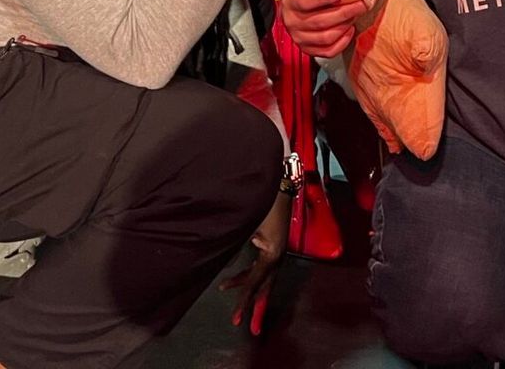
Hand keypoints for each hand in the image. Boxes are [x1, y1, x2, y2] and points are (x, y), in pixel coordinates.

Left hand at [224, 187, 290, 333]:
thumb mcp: (246, 223)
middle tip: (240, 323)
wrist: (278, 180)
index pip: (256, 281)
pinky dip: (248, 277)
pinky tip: (236, 281)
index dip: (244, 299)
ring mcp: (275, 249)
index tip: (236, 316)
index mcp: (272, 252)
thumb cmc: (262, 199)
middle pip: (263, 285)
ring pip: (262, 277)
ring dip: (248, 291)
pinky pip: (260, 267)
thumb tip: (226, 265)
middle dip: (251, 305)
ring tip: (236, 308)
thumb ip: (236, 245)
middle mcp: (277, 254)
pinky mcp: (270, 244)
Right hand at [278, 0, 367, 58]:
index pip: (305, 3)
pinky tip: (349, 30)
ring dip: (344, 26)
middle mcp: (293, 23)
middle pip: (321, 21)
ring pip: (326, 37)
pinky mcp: (308, 49)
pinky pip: (327, 51)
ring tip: (357, 14)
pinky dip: (341, 42)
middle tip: (362, 3)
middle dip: (344, 12)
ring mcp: (301, 38)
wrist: (288, 13)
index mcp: (290, 3)